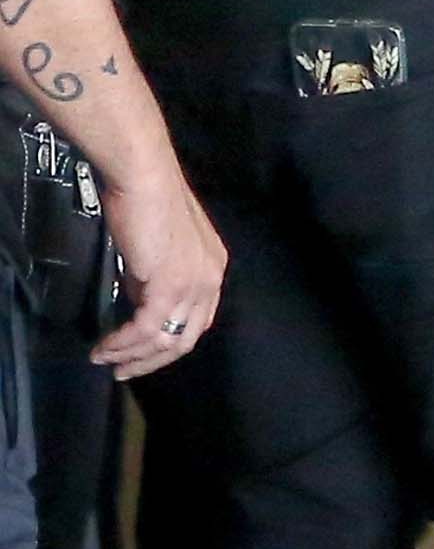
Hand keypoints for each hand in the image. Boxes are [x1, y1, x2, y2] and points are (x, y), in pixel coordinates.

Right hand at [90, 160, 226, 379]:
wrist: (143, 177)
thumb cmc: (145, 200)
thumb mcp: (155, 247)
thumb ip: (152, 277)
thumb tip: (136, 299)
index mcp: (214, 267)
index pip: (198, 319)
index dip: (171, 341)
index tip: (144, 351)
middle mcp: (211, 279)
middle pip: (186, 338)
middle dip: (152, 361)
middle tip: (124, 371)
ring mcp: (194, 284)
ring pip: (166, 340)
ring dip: (132, 356)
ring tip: (105, 360)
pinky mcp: (170, 286)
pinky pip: (146, 329)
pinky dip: (122, 343)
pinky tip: (104, 347)